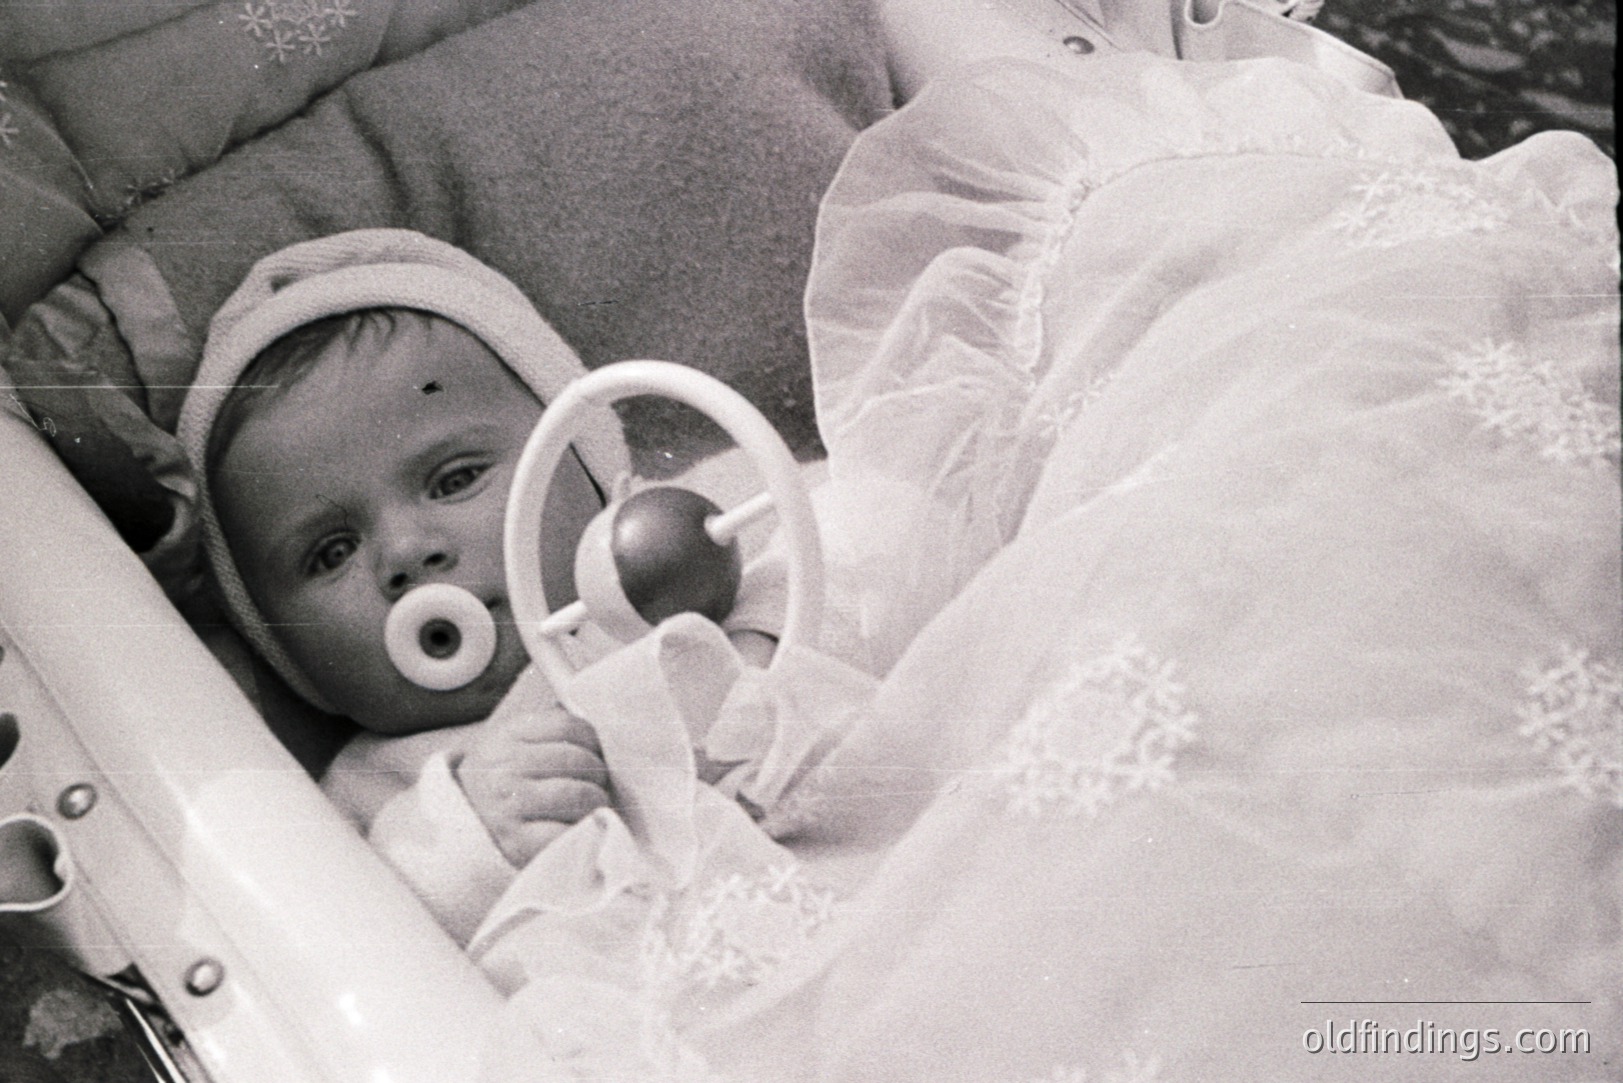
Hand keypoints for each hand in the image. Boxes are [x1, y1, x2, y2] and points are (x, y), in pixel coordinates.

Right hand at [454, 705, 609, 866]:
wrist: (460, 829)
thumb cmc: (505, 783)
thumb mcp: (514, 746)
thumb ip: (549, 732)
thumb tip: (600, 728)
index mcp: (507, 737)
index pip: (568, 726)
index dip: (592, 741)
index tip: (594, 754)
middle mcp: (505, 768)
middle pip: (579, 761)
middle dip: (598, 775)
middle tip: (595, 785)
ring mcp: (509, 805)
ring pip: (579, 794)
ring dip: (595, 802)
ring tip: (591, 807)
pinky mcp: (516, 841)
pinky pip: (565, 832)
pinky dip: (581, 831)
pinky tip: (579, 829)